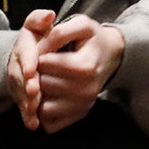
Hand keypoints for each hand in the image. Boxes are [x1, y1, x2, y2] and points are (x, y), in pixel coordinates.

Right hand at [5, 8, 51, 128]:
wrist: (29, 54)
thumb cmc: (39, 37)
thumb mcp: (37, 25)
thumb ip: (40, 19)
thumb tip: (49, 15)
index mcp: (22, 46)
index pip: (24, 53)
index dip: (27, 62)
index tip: (32, 70)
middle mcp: (16, 64)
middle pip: (19, 76)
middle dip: (26, 85)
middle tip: (33, 94)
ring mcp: (17, 81)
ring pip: (20, 93)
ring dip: (26, 102)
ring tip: (34, 110)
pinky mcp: (21, 95)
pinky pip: (22, 106)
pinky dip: (27, 116)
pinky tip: (34, 124)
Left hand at [34, 14, 125, 133]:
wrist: (111, 56)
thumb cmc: (93, 39)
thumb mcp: (81, 25)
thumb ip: (60, 31)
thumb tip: (42, 48)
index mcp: (85, 66)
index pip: (43, 63)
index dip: (38, 53)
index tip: (44, 49)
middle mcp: (86, 91)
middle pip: (42, 84)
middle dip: (36, 73)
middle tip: (43, 64)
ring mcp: (83, 106)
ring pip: (42, 107)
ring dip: (38, 94)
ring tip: (46, 78)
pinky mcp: (79, 116)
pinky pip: (49, 123)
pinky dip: (43, 113)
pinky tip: (49, 95)